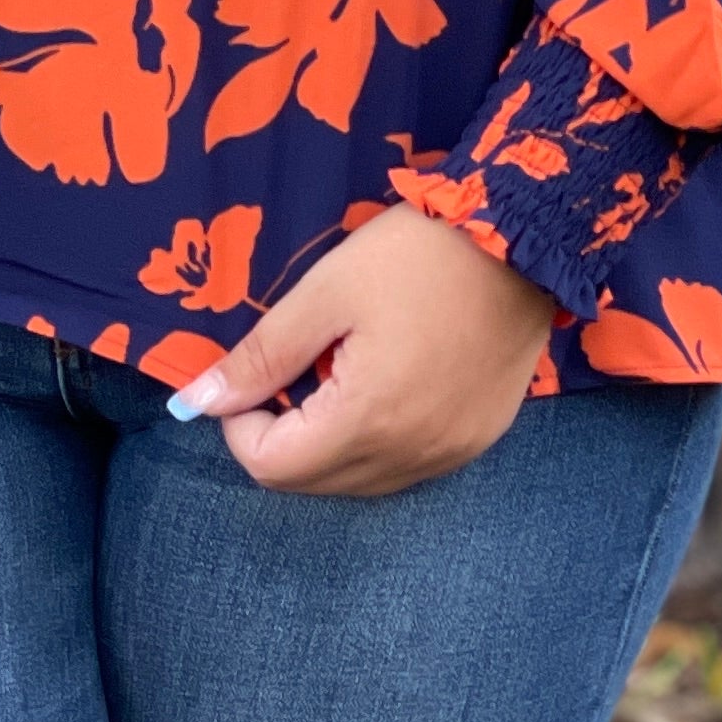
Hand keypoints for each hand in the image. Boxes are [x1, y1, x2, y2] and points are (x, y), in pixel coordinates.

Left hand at [164, 205, 558, 498]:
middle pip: (313, 483)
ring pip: (360, 481)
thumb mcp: (326, 292)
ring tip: (338, 373)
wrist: (523, 238)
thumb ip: (262, 356)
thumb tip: (198, 403)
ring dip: (329, 444)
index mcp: (368, 420)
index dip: (242, 426)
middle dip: (282, 438)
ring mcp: (452, 453)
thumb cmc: (418, 255)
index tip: (254, 375)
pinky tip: (383, 384)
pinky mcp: (479, 439)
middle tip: (292, 370)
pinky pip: (407, 466)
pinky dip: (376, 442)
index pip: (272, 468)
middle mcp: (412, 455)